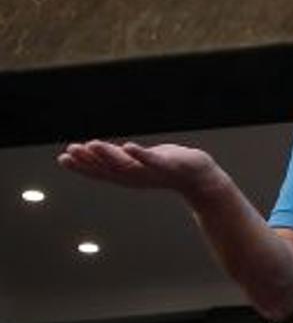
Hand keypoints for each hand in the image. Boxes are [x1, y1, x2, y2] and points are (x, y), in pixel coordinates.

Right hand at [58, 140, 225, 202]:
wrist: (199, 177)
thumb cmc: (167, 167)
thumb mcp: (137, 162)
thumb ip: (117, 159)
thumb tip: (93, 151)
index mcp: (128, 176)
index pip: (100, 172)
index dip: (81, 166)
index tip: (63, 158)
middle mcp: (137, 177)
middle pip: (109, 169)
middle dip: (89, 160)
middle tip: (70, 151)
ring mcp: (152, 172)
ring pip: (127, 165)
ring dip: (109, 155)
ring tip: (92, 145)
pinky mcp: (168, 165)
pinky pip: (152, 160)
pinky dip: (140, 155)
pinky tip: (128, 147)